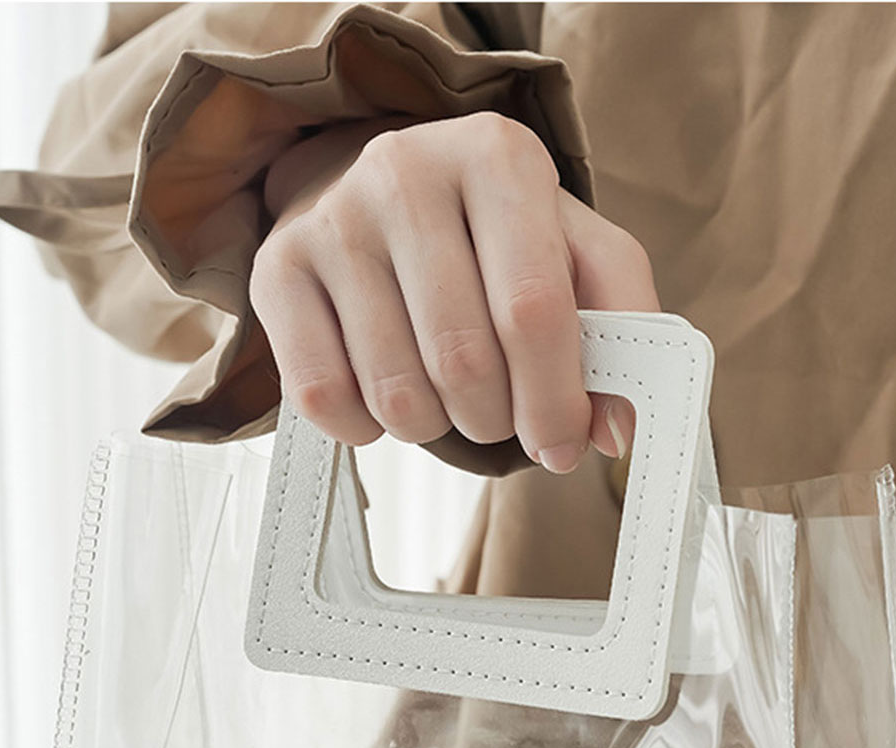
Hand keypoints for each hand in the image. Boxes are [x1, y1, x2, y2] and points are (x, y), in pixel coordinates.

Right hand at [250, 112, 654, 470]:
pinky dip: (364, 429)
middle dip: (495, 418)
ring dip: (433, 427)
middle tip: (497, 413)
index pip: (534, 310)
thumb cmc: (490, 235)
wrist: (375, 185)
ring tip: (442, 395)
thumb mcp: (572, 251)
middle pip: (465, 361)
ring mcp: (332, 220)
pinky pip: (324, 399)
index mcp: (498, 156)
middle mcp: (405, 171)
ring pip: (396, 393)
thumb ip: (621, 327)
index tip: (563, 444)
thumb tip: (617, 430)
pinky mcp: (274, 269)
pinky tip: (382, 395)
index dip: (554, 400)